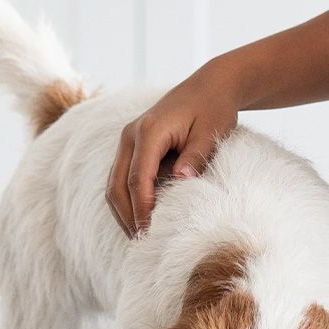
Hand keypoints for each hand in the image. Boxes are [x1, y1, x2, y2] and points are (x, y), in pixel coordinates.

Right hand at [106, 60, 239, 236]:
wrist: (211, 86)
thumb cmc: (214, 109)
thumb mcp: (210, 133)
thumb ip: (195, 157)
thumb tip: (181, 180)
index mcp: (149, 131)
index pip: (137, 178)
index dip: (141, 208)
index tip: (148, 232)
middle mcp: (131, 135)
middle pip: (117, 184)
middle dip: (127, 216)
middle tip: (141, 242)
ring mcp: (129, 140)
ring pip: (114, 183)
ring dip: (124, 210)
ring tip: (139, 236)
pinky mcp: (134, 145)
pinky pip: (122, 176)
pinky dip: (128, 199)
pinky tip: (141, 217)